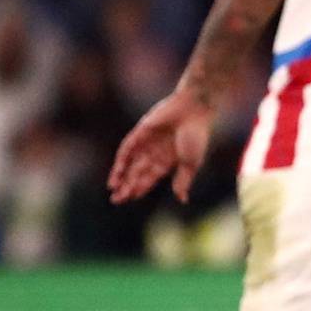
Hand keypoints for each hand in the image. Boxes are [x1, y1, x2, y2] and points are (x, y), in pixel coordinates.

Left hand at [108, 87, 214, 204]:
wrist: (193, 110)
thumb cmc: (197, 135)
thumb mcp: (191, 162)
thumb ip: (183, 180)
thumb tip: (182, 200)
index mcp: (169, 160)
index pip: (150, 177)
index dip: (140, 187)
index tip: (131, 198)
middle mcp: (155, 152)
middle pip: (137, 172)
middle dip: (128, 186)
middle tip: (116, 201)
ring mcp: (146, 142)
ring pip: (129, 163)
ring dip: (121, 177)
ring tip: (114, 190)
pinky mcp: (140, 132)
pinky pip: (126, 149)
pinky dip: (121, 162)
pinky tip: (116, 174)